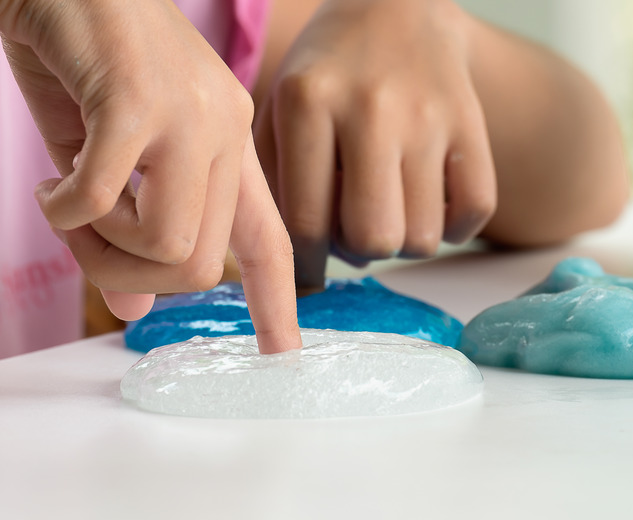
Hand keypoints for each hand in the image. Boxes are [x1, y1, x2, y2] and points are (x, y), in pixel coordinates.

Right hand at [1, 0, 300, 352]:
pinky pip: (102, 203)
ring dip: (103, 243)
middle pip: (202, 264)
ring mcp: (189, 118)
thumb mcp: (112, 159)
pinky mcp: (138, 103)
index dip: (277, 302)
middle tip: (88, 238)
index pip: (271, 239)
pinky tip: (49, 181)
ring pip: (168, 245)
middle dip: (132, 273)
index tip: (282, 352)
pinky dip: (64, 210)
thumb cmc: (87, 62)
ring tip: (73, 199)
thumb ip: (130, 229)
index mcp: (229, 145)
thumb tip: (139, 304)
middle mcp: (224, 133)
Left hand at [255, 0, 496, 289]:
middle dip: (360, 253)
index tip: (310, 269)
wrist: (396, 8)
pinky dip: (455, 229)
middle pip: (373, 238)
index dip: (307, 266)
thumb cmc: (326, 74)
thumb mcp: (278, 110)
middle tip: (353, 231)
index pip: (307, 223)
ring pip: (424, 236)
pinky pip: (476, 211)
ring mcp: (429, 114)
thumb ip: (273, 183)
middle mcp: (371, 107)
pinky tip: (432, 207)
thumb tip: (289, 271)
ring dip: (403, 242)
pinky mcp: (471, 122)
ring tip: (389, 211)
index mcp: (308, 101)